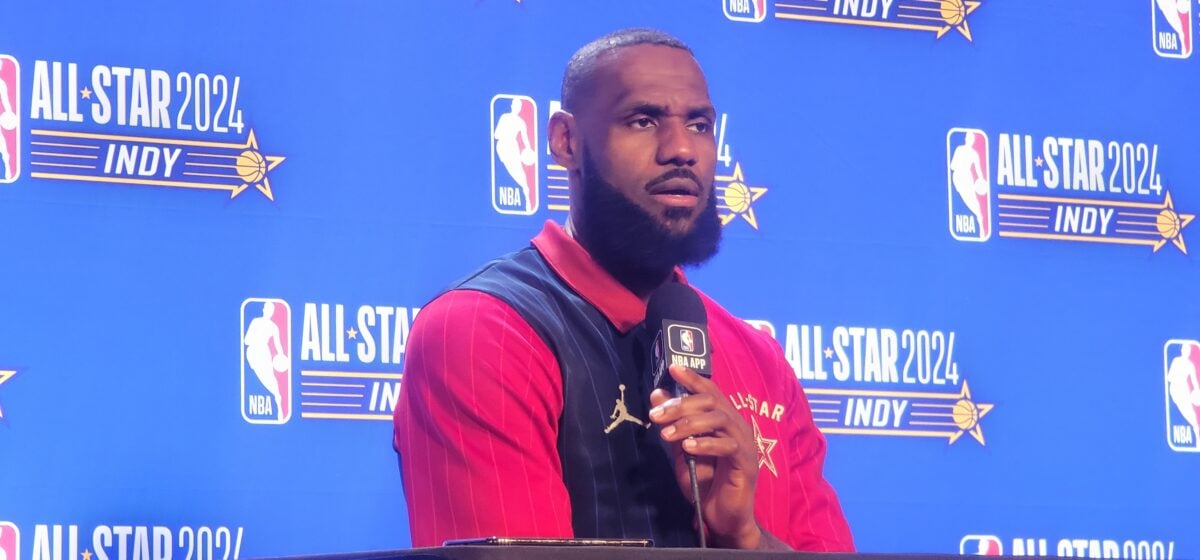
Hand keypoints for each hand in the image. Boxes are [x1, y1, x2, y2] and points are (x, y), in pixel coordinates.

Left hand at [649, 364, 762, 548]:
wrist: (722, 516)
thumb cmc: (706, 481)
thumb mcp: (683, 448)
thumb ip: (674, 422)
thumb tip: (657, 394)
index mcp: (724, 420)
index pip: (710, 392)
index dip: (693, 378)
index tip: (673, 368)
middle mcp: (737, 426)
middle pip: (711, 403)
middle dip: (681, 405)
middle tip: (656, 416)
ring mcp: (745, 443)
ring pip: (719, 420)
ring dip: (689, 424)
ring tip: (667, 434)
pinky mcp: (746, 463)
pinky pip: (727, 446)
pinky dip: (706, 444)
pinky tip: (688, 448)